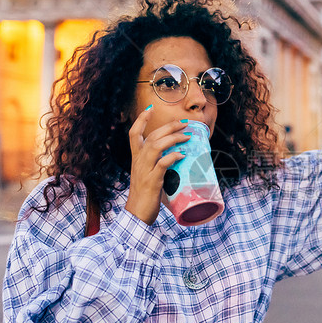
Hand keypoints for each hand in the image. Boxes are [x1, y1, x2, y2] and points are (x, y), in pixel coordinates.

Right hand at [125, 108, 189, 224]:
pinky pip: (162, 164)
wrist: (136, 214)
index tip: (150, 108)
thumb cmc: (144, 196)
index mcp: (136, 159)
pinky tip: (183, 155)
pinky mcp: (152, 181)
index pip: (133, 134)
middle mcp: (138, 161)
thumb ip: (157, 165)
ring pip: (156, 146)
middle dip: (168, 126)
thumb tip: (175, 157)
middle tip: (184, 123)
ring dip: (173, 138)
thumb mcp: (147, 175)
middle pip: (151, 136)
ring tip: (187, 136)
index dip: (141, 120)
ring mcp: (144, 170)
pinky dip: (173, 157)